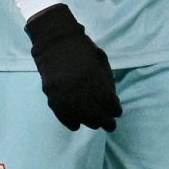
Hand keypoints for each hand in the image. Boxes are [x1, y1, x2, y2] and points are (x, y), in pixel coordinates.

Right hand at [24, 4, 121, 131]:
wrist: (55, 42)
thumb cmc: (83, 50)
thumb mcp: (102, 62)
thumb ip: (107, 81)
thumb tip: (112, 100)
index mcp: (95, 79)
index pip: (108, 103)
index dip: (115, 110)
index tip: (117, 113)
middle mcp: (80, 89)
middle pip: (96, 114)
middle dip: (106, 122)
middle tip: (111, 126)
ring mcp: (64, 93)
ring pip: (80, 116)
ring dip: (90, 123)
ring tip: (96, 125)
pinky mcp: (51, 95)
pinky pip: (62, 114)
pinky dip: (69, 122)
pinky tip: (77, 126)